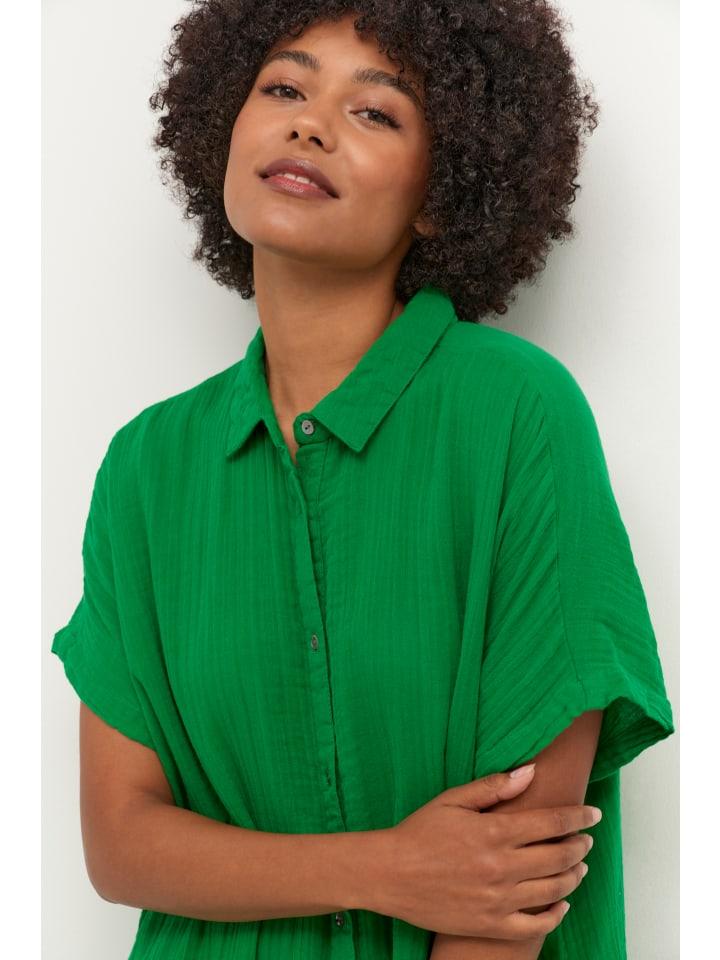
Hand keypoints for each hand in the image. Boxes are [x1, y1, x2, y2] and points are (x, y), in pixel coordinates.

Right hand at [378, 766, 598, 938]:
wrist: (389, 874)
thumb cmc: (418, 833)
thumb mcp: (453, 800)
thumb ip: (494, 786)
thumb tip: (530, 771)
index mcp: (493, 831)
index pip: (551, 822)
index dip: (578, 817)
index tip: (593, 814)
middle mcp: (500, 866)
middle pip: (559, 856)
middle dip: (580, 846)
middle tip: (586, 840)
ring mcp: (497, 899)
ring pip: (554, 890)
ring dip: (573, 876)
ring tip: (578, 867)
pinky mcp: (489, 925)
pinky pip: (535, 925)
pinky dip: (555, 915)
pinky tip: (561, 904)